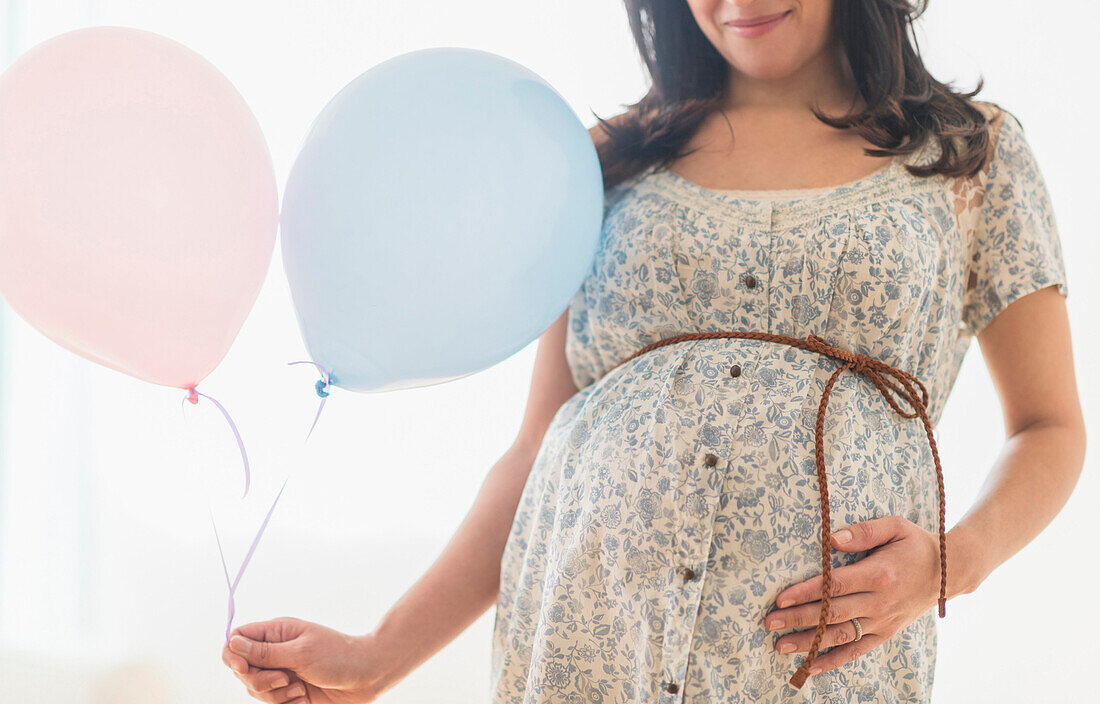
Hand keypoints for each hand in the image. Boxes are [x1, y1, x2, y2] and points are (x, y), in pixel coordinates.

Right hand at [220, 617, 383, 703]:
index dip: (233, 656)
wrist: (367, 677)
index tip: (244, 669)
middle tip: (285, 679)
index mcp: (276, 633)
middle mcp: (275, 653)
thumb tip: (232, 642)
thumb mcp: (300, 652)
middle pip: (242, 671)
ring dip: (276, 695)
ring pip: (256, 690)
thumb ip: (264, 652)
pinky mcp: (289, 693)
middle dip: (260, 681)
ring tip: (300, 689)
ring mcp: (282, 673)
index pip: (236, 640)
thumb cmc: (338, 657)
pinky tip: (304, 698)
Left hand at [763, 515, 942, 676]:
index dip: (806, 592)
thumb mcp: (895, 526)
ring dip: (809, 642)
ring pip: (840, 635)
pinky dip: (833, 660)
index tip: (780, 598)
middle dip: (797, 619)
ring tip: (780, 645)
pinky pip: (857, 650)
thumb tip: (832, 538)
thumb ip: (864, 531)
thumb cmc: (916, 544)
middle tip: (768, 622)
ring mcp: (882, 622)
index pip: (834, 586)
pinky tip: (810, 665)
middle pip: (832, 613)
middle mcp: (880, 602)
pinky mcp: (886, 633)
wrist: (950, 572)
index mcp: (879, 574)